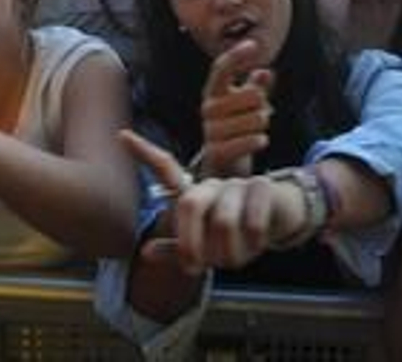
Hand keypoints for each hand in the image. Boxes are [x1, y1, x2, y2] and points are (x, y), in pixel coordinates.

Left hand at [121, 130, 298, 275]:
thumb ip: (178, 250)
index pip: (165, 169)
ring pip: (222, 221)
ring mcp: (236, 182)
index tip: (121, 135)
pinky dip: (252, 242)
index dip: (144, 152)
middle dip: (189, 243)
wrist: (279, 218)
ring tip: (232, 261)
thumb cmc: (235, 233)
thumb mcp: (206, 246)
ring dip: (227, 251)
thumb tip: (145, 252)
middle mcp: (211, 184)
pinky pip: (252, 221)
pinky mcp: (262, 187)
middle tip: (195, 267)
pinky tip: (257, 245)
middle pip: (189, 205)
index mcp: (194, 194)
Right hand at [199, 39, 273, 178]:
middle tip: (261, 113)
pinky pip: (247, 141)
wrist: (220, 164)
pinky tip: (261, 141)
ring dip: (262, 125)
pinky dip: (258, 140)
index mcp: (213, 92)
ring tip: (258, 130)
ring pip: (255, 119)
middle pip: (251, 95)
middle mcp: (208, 108)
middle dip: (263, 105)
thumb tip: (266, 71)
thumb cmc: (235, 127)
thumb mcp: (245, 105)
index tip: (253, 44)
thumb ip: (256, 86)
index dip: (236, 55)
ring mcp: (210, 130)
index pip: (221, 68)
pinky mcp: (216, 151)